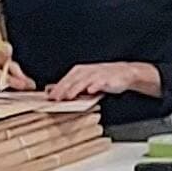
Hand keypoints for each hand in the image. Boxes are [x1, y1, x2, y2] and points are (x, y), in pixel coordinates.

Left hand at [44, 61, 158, 102]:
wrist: (124, 73)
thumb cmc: (102, 78)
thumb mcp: (85, 80)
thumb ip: (72, 86)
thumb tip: (54, 91)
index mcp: (79, 71)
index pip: (65, 80)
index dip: (56, 89)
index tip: (48, 99)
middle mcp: (86, 71)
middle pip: (72, 81)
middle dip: (62, 90)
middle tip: (55, 99)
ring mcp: (97, 74)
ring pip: (83, 82)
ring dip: (75, 89)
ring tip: (68, 97)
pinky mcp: (107, 79)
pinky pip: (100, 82)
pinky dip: (95, 86)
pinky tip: (90, 91)